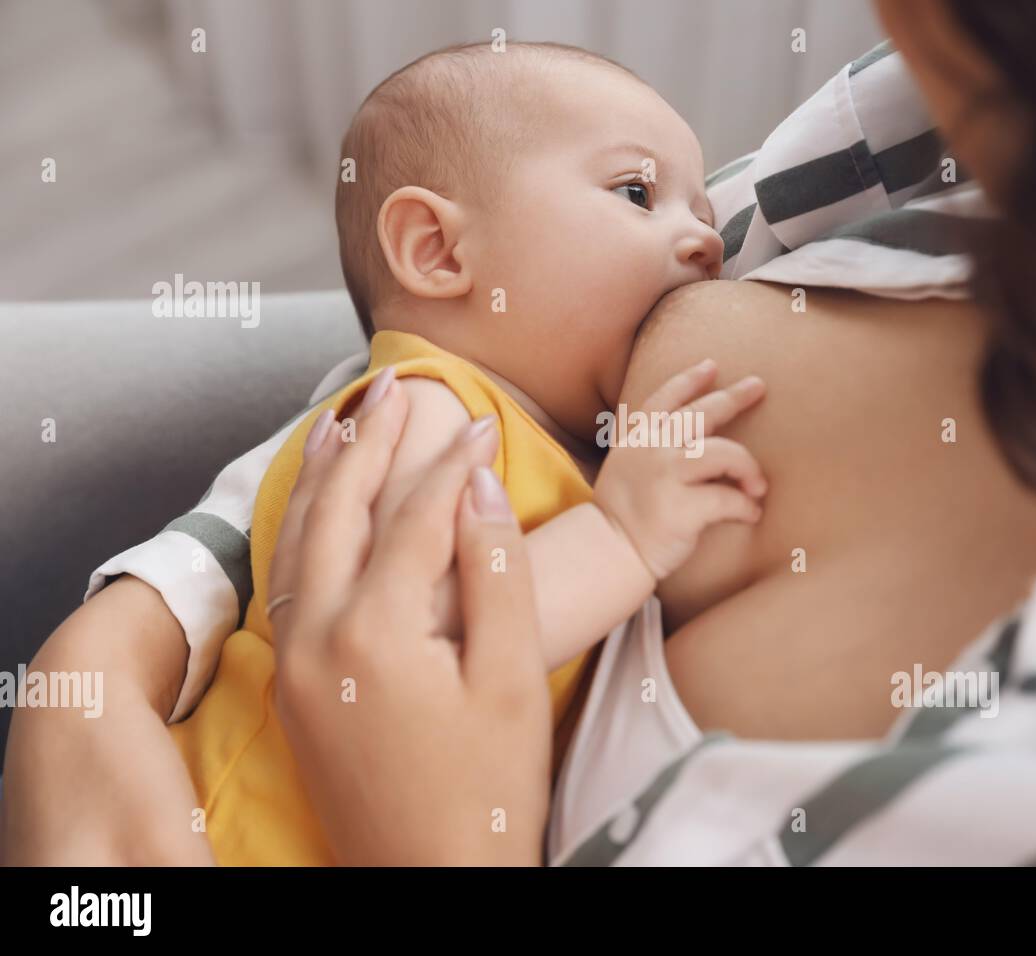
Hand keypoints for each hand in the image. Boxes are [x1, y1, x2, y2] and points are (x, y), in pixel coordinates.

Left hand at [268, 371, 551, 864]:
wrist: (428, 882)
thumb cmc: (486, 793)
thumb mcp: (513, 679)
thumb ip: (497, 572)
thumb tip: (481, 484)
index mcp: (376, 630)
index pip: (417, 516)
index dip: (455, 463)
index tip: (486, 425)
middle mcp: (318, 638)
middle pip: (339, 510)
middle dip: (370, 442)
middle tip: (399, 389)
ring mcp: (296, 664)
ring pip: (298, 541)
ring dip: (322, 476)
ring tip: (342, 420)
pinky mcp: (293, 688)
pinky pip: (288, 583)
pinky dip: (301, 530)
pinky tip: (315, 510)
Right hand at [593, 358, 766, 579]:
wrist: (607, 552)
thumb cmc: (621, 515)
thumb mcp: (624, 467)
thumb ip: (647, 448)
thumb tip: (688, 439)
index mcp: (637, 438)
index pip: (666, 397)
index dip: (690, 380)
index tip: (712, 366)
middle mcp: (652, 448)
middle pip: (703, 413)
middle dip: (735, 397)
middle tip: (759, 387)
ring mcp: (666, 475)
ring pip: (725, 452)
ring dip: (749, 467)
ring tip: (758, 485)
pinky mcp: (681, 507)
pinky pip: (728, 499)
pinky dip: (745, 506)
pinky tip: (751, 514)